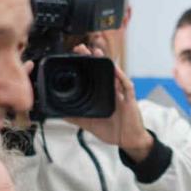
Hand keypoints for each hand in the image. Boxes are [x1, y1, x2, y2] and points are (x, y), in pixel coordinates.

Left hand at [68, 46, 152, 160]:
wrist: (128, 141)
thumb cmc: (113, 131)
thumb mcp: (90, 124)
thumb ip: (76, 118)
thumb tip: (61, 114)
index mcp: (101, 96)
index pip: (91, 77)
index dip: (83, 66)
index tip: (73, 57)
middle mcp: (110, 92)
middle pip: (100, 71)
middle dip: (91, 59)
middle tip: (80, 48)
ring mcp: (120, 94)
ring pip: (112, 74)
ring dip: (105, 62)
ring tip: (95, 52)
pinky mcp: (129, 99)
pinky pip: (126, 85)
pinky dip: (120, 77)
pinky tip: (115, 69)